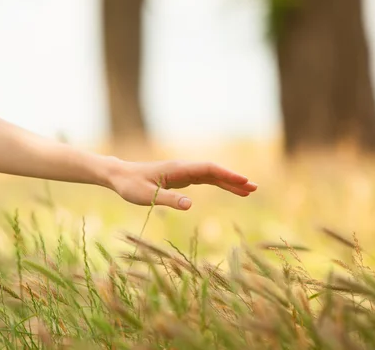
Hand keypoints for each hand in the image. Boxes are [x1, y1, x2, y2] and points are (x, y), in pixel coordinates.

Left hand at [107, 159, 256, 210]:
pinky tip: (229, 189)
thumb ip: (169, 200)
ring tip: (248, 191)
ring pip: (211, 175)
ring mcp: (182, 172)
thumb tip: (189, 205)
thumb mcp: (147, 196)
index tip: (243, 181)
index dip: (226, 175)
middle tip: (254, 188)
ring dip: (229, 182)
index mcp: (177, 169)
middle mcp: (183, 168)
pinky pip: (204, 179)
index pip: (208, 169)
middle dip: (234, 179)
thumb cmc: (131, 185)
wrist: (119, 176)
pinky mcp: (180, 178)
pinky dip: (218, 184)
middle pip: (214, 171)